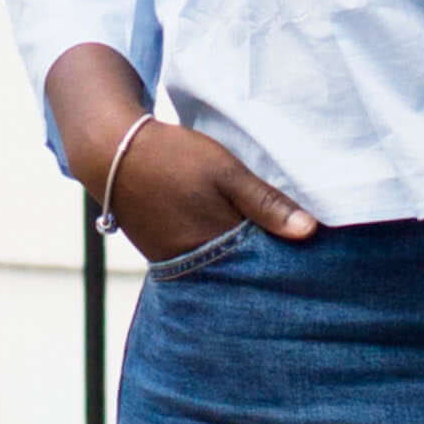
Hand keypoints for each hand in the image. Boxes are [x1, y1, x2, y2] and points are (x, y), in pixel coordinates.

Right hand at [45, 53, 315, 261]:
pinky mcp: (164, 254)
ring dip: (242, 260)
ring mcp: (176, 261)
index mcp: (215, 242)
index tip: (312, 257)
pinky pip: (201, 262)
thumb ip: (265, 202)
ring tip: (267, 250)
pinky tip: (232, 242)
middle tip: (297, 261)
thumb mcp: (225, 171)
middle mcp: (195, 261)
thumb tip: (309, 232)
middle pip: (243, 271)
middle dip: (266, 266)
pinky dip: (218, 254)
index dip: (287, 259)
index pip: (263, 263)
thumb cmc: (172, 157)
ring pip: (222, 268)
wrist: (112, 152)